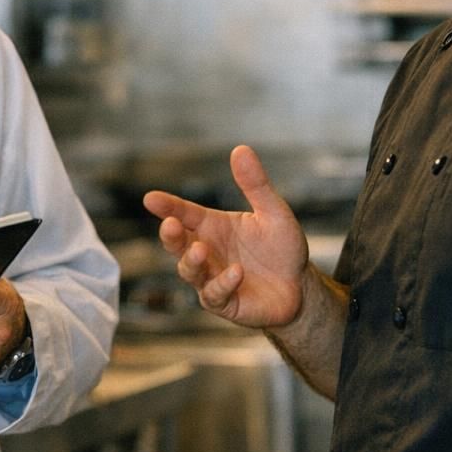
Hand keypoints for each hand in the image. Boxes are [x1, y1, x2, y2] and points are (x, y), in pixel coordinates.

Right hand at [142, 144, 308, 328]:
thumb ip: (255, 184)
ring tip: (199, 249)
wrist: (300, 287)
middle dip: (170, 236)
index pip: (184, 214)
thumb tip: (241, 149)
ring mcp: (212, 279)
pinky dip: (223, 283)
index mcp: (212, 227)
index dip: (167, 206)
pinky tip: (237, 272)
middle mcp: (207, 252)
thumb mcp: (273, 212)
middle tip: (170, 225)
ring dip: (191, 261)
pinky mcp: (225, 303)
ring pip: (189, 272)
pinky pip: (215, 294)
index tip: (151, 199)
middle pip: (178, 244)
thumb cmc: (282, 248)